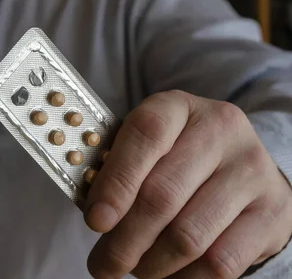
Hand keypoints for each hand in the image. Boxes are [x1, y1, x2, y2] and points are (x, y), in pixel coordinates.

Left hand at [84, 90, 291, 277]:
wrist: (241, 166)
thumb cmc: (175, 156)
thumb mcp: (147, 147)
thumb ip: (119, 169)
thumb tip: (97, 216)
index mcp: (178, 107)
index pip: (146, 136)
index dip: (116, 182)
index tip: (96, 221)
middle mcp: (221, 130)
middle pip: (163, 195)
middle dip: (124, 239)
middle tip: (103, 264)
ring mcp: (252, 171)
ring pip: (189, 235)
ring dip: (152, 263)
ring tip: (134, 268)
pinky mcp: (271, 213)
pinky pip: (220, 262)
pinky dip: (185, 277)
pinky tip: (167, 273)